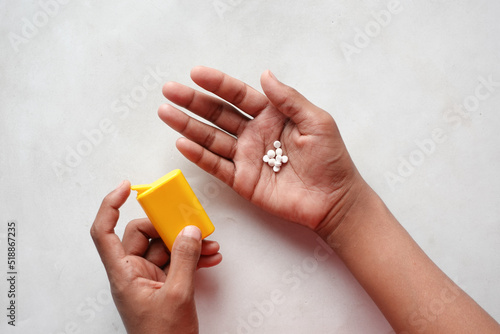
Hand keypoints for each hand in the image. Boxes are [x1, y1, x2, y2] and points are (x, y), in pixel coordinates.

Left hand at [90, 181, 221, 333]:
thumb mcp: (177, 294)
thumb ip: (184, 258)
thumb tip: (189, 230)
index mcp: (123, 274)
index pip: (103, 232)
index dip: (110, 205)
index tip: (125, 187)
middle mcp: (132, 272)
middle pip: (142, 234)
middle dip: (168, 227)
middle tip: (189, 224)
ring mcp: (148, 277)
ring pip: (164, 246)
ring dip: (187, 243)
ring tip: (209, 245)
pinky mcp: (163, 283)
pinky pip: (176, 260)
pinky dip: (192, 256)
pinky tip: (209, 257)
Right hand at [158, 67, 367, 232]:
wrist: (333, 199)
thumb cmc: (331, 160)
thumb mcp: (316, 122)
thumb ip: (289, 99)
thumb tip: (265, 74)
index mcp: (271, 116)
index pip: (239, 95)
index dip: (218, 84)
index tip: (196, 73)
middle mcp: (254, 134)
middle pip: (218, 114)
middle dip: (193, 101)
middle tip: (170, 90)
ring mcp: (246, 157)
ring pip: (211, 138)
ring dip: (188, 126)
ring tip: (165, 112)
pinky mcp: (242, 180)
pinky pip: (216, 165)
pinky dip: (199, 155)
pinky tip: (182, 142)